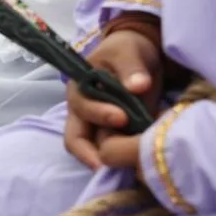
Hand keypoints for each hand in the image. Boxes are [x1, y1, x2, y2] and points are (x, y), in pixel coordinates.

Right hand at [64, 28, 163, 169]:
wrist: (139, 54)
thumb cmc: (127, 49)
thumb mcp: (128, 51)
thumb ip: (131, 67)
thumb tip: (137, 86)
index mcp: (78, 90)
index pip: (81, 110)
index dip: (99, 115)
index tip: (122, 118)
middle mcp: (81, 112)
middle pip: (77, 140)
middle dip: (95, 152)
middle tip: (120, 159)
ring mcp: (96, 126)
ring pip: (93, 150)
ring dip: (109, 158)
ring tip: (130, 165)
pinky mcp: (112, 133)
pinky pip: (111, 150)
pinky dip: (122, 155)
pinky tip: (137, 159)